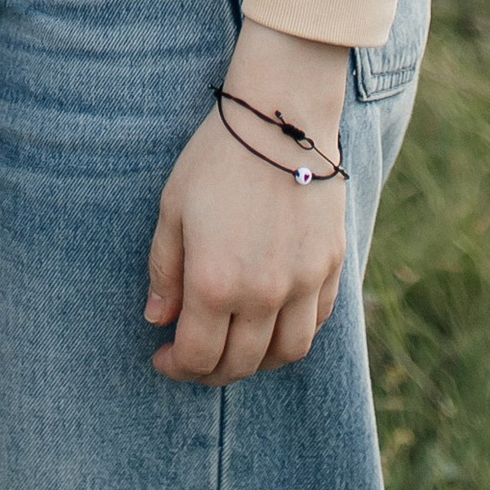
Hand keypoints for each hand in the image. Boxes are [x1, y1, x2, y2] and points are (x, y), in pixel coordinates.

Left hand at [145, 22, 350, 382]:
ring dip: (258, 362)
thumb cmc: (216, 158)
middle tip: (194, 358)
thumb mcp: (173, 209)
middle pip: (242, 364)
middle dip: (212, 371)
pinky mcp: (330, 266)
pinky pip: (316, 322)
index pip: (199, 357)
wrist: (280, 119)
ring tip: (236, 347)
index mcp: (215, 283)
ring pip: (286, 353)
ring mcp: (302, 283)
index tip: (163, 358)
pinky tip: (273, 321)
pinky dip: (293, 333)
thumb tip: (158, 320)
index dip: (177, 368)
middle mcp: (263, 294)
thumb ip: (165, 271)